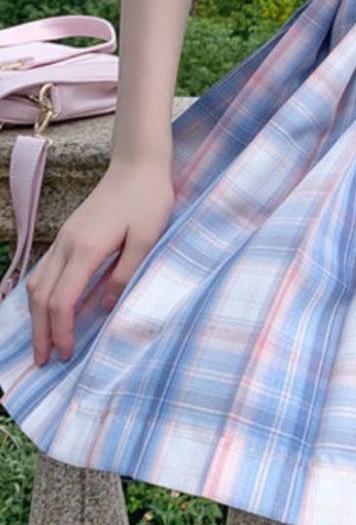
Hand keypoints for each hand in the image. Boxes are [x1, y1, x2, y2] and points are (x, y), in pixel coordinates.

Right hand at [23, 155, 175, 365]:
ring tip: (42, 341)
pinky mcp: (70, 233)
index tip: (65, 355)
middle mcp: (67, 245)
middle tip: (42, 361)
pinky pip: (45, 270)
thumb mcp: (147, 238)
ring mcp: (65, 238)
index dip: (60, 331)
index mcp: (86, 249)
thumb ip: (125, 274)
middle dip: (40, 332)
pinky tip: (48, 306)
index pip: (62, 301)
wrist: (138, 164)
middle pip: (41, 297)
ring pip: (37, 283)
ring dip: (37, 315)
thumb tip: (103, 308)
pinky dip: (41, 294)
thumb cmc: (149, 199)